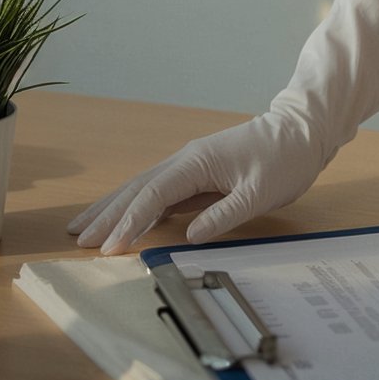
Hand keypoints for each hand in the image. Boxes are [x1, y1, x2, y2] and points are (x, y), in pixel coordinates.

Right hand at [66, 113, 320, 254]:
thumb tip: (189, 236)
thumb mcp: (260, 193)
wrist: (301, 130)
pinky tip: (123, 221)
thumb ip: (224, 215)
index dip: (129, 223)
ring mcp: (190, 165)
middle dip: (106, 214)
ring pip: (143, 187)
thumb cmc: (285, 159)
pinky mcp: (198, 173)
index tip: (109, 248)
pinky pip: (160, 191)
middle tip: (77, 239)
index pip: (153, 195)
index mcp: (196, 162)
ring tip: (84, 228)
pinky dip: (137, 206)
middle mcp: (185, 160)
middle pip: (137, 188)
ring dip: (114, 208)